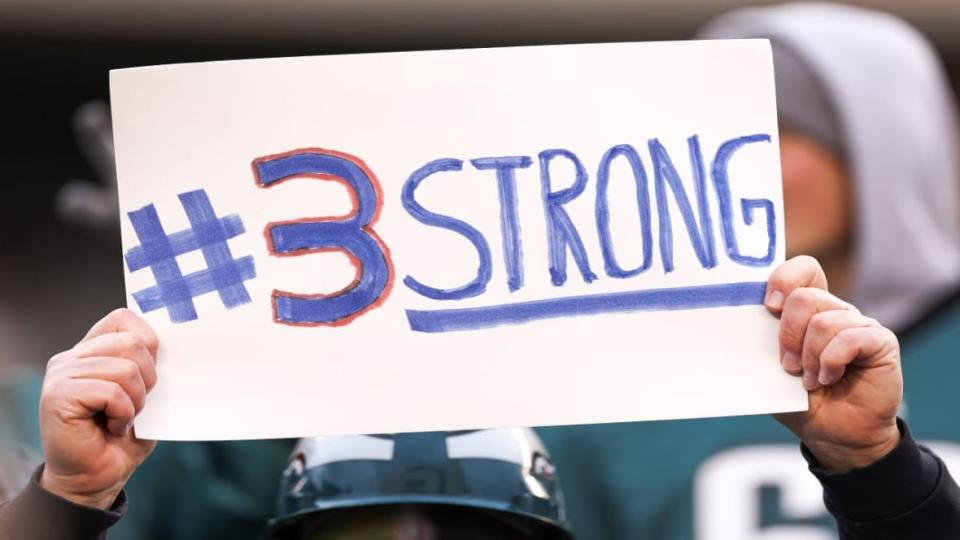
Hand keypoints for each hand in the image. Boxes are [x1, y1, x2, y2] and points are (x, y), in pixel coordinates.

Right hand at [39, 308, 158, 508]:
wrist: (97, 478)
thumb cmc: (124, 436)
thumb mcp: (144, 392)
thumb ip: (149, 364)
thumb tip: (176, 341)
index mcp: (91, 350)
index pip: (124, 319)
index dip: (148, 343)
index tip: (151, 374)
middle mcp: (71, 357)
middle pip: (132, 343)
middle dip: (149, 379)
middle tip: (136, 406)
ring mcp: (61, 374)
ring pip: (126, 369)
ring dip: (136, 401)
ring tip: (122, 418)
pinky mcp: (58, 395)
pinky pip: (112, 392)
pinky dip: (123, 414)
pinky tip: (112, 427)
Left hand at [765, 256, 901, 470]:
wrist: (833, 434)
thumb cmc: (799, 400)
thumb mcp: (769, 372)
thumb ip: (758, 345)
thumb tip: (733, 328)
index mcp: (808, 311)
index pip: (803, 270)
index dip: (784, 279)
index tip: (769, 306)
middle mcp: (834, 311)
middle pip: (805, 297)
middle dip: (788, 335)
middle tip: (788, 366)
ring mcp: (859, 325)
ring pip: (825, 321)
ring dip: (810, 357)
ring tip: (810, 381)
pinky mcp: (880, 342)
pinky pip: (851, 338)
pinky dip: (832, 361)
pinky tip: (829, 378)